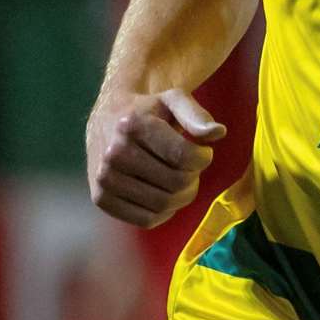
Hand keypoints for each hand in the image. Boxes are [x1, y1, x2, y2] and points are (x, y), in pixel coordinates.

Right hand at [86, 88, 224, 227]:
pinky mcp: (100, 199)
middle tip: (192, 167)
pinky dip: (165, 212)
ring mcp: (104, 178)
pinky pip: (146, 220)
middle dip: (194, 177)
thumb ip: (196, 115)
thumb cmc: (148, 111)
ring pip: (163, 204)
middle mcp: (114, 153)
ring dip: (182, 195)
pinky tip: (165, 193)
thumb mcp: (173, 100)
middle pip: (176, 182)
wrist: (107, 120)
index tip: (203, 152)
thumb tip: (219, 133)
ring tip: (181, 179)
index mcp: (132, 126)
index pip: (182, 156)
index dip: (203, 158)